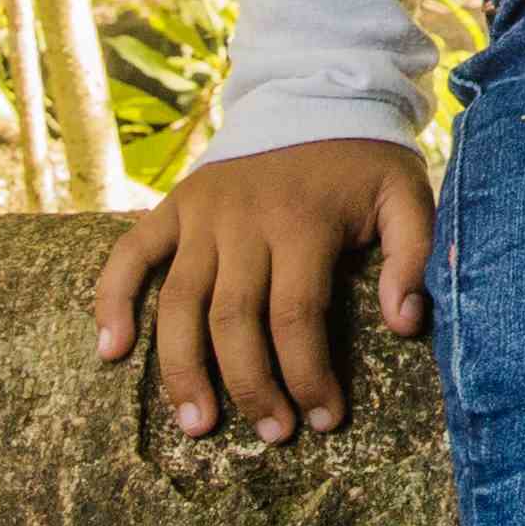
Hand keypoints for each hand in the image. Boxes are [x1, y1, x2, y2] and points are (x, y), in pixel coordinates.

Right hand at [90, 137, 432, 445]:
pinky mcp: (173, 205)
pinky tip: (109, 351)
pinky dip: (111, 299)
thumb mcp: (408, 194)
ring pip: (179, 303)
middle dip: (251, 386)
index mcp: (303, 221)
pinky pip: (130, 255)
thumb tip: (405, 325)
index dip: (308, 375)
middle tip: (272, 435)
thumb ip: (415, 255)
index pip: (297, 317)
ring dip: (181, 370)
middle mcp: (244, 221)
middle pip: (234, 321)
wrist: (316, 91)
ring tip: (197, 425)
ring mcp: (202, 213)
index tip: (324, 420)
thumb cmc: (365, 160)